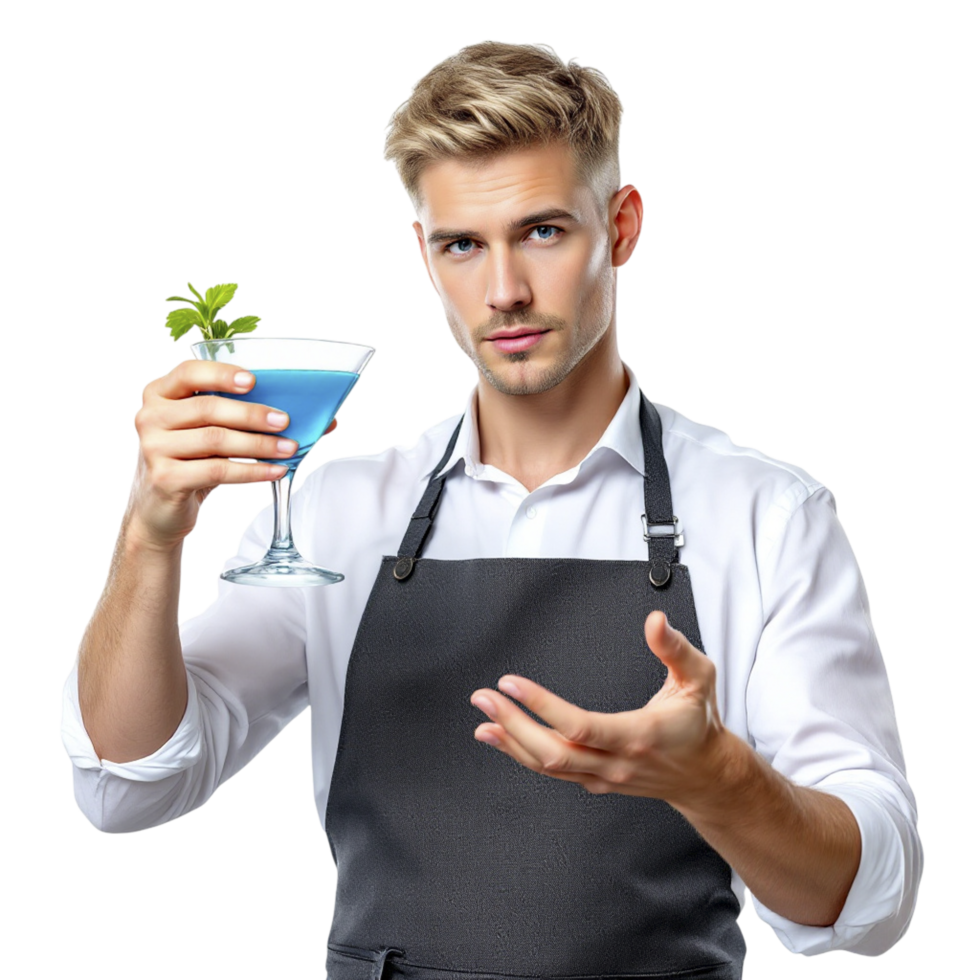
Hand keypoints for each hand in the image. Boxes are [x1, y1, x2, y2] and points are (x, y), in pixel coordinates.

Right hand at [127, 359, 298, 551]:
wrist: (158, 508)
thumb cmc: (186, 460)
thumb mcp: (193, 428)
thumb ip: (219, 410)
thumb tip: (274, 406)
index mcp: (157, 394)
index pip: (188, 373)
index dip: (222, 374)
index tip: (253, 381)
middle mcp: (149, 417)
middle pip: (208, 408)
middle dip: (252, 415)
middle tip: (283, 421)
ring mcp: (153, 449)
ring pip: (216, 440)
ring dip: (259, 444)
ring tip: (287, 448)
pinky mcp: (165, 479)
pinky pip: (218, 470)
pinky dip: (252, 470)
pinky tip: (273, 471)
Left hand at [469, 610, 731, 808]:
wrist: (705, 774)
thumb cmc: (698, 721)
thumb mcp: (699, 677)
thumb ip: (675, 648)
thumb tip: (654, 620)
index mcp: (639, 735)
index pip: (581, 726)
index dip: (542, 706)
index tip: (511, 682)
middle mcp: (617, 762)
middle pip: (554, 751)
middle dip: (513, 723)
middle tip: (483, 696)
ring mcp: (604, 776)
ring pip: (548, 766)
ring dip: (511, 741)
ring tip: (482, 718)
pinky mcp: (595, 781)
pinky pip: (553, 771)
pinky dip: (522, 754)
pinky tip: (500, 737)